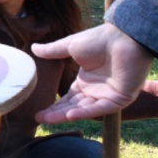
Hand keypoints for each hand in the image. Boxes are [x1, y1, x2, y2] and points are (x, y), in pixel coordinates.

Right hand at [31, 22, 153, 123]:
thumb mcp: (70, 46)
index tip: (39, 112)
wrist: (123, 38)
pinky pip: (100, 108)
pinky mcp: (119, 98)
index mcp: (86, 80)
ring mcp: (107, 95)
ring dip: (66, 115)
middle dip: (56, 113)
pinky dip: (86, 112)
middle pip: (73, 106)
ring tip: (48, 119)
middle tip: (39, 119)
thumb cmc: (99, 39)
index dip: (54, 106)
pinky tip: (70, 115)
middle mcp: (95, 91)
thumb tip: (34, 47)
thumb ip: (53, 51)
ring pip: (84, 110)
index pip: (68, 98)